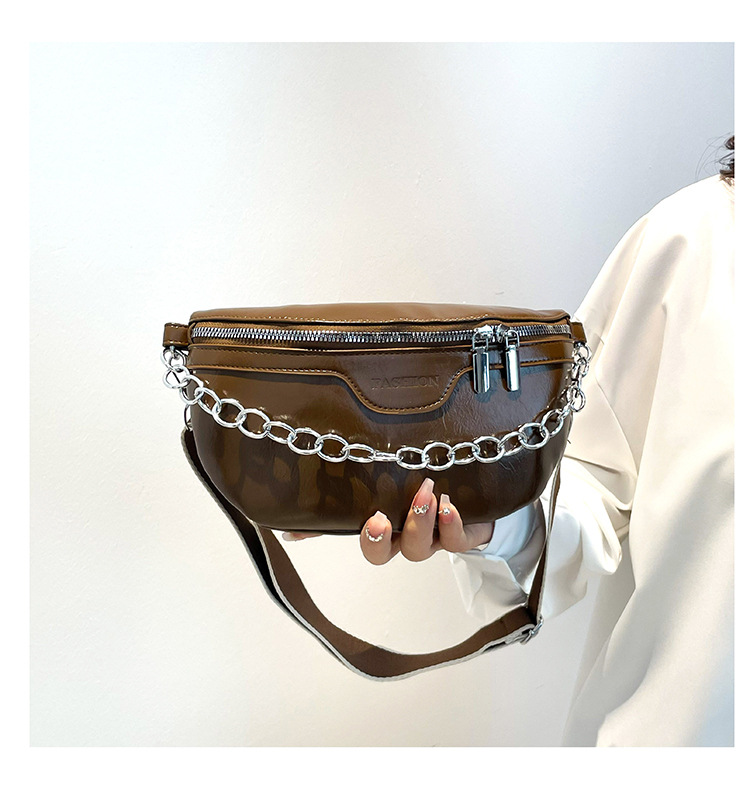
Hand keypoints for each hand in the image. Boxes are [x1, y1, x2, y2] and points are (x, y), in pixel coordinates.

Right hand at [282, 477, 493, 564]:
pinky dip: (451, 525)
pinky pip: (455, 541)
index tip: (320, 527)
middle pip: (384, 554)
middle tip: (378, 518)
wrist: (476, 499)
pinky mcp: (461, 535)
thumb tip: (291, 524)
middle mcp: (403, 539)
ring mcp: (432, 540)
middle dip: (377, 540)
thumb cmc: (423, 493)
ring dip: (418, 521)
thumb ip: (344, 501)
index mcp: (383, 530)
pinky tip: (448, 505)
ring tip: (425, 493)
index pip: (351, 538)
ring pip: (419, 548)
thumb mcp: (385, 489)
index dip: (334, 536)